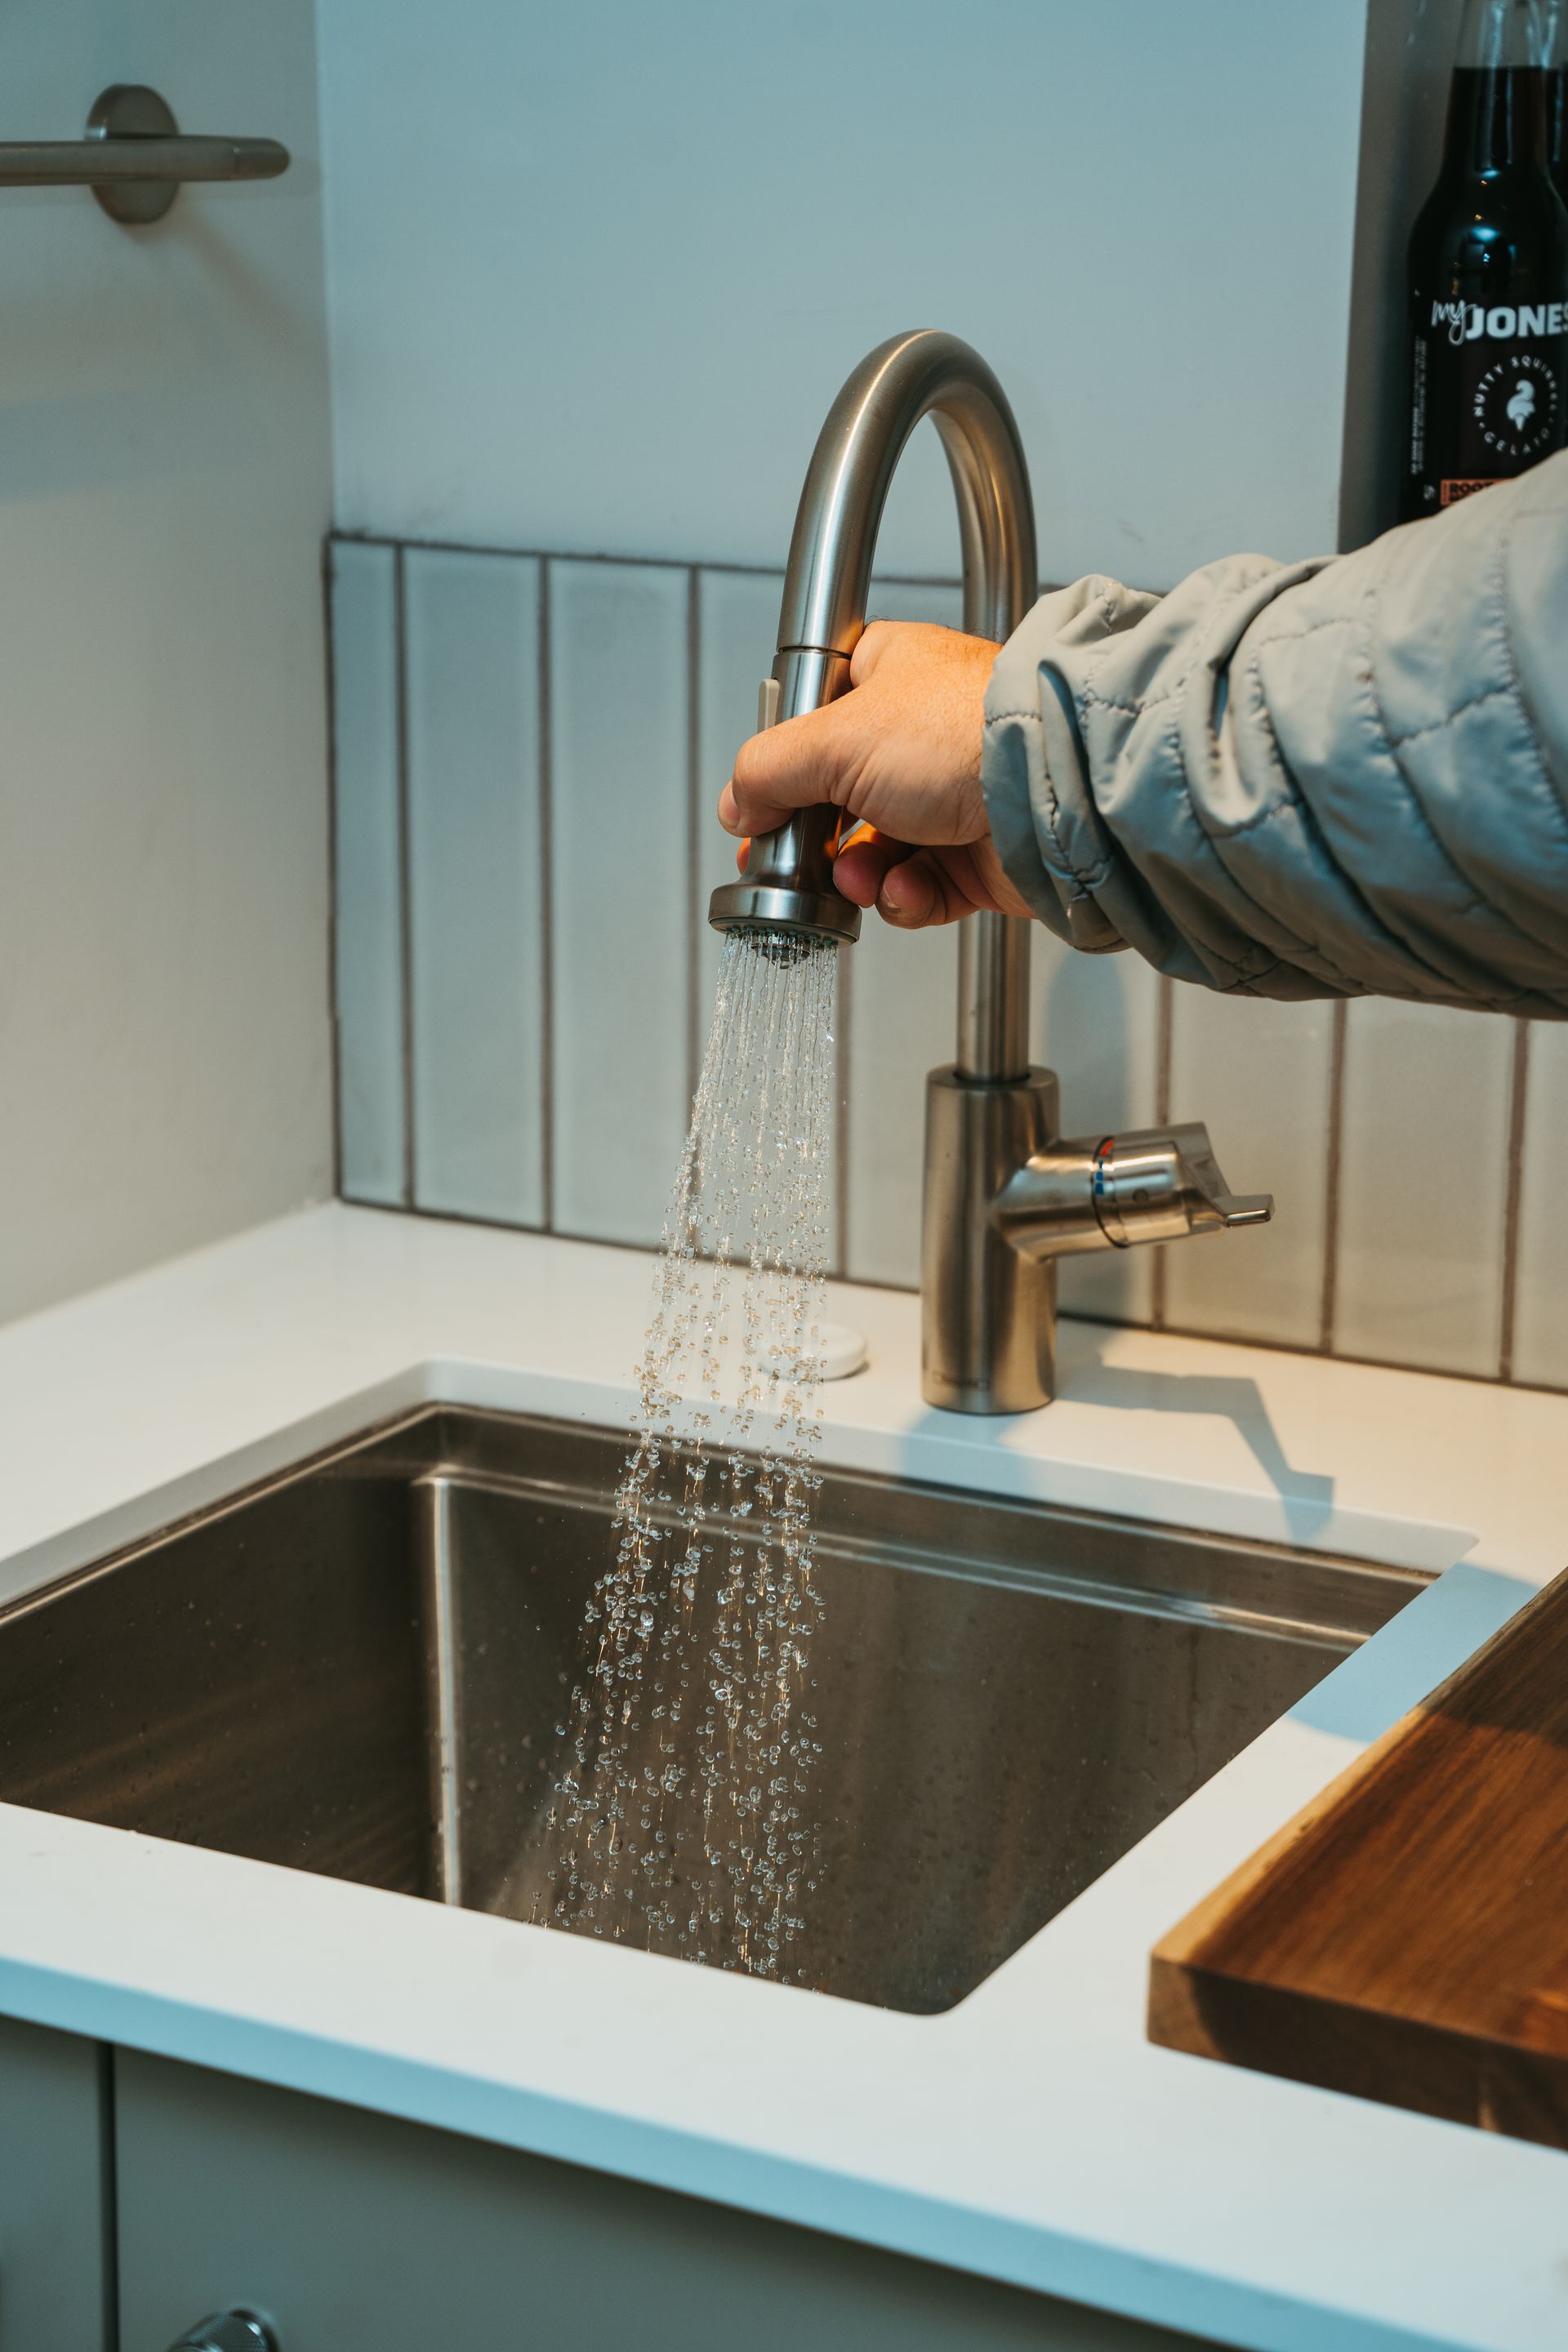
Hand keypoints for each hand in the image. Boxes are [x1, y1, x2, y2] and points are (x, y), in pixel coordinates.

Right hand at [716, 621, 1033, 927]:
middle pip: (837, 795)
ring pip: (872, 850)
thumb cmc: (969, 733)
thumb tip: (738, 802)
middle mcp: (920, 733)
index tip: (761, 803)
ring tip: (860, 879)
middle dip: (814, 839)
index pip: (815, 714)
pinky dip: (905, 898)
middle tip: (792, 862)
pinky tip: (907, 891)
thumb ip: (769, 769)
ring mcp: (949, 796)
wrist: (1056, 791)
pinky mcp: (974, 854)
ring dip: (856, 875)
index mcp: (889, 675)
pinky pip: (917, 887)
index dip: (784, 763)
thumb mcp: (835, 738)